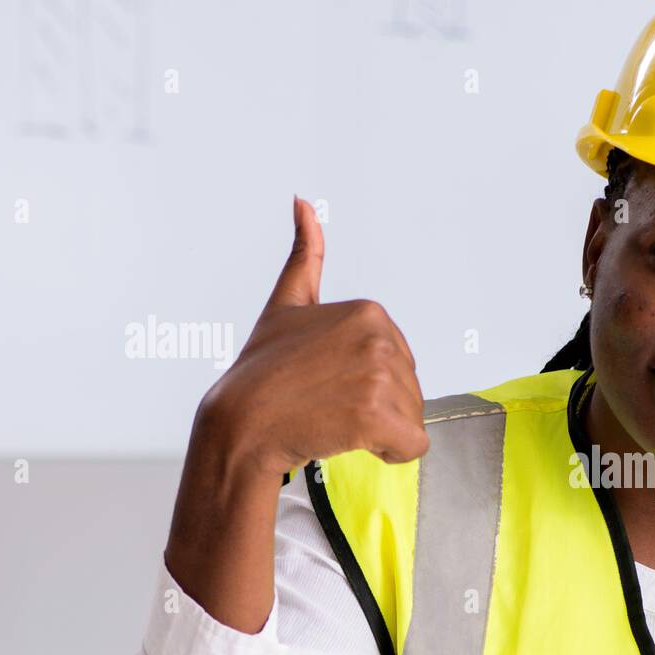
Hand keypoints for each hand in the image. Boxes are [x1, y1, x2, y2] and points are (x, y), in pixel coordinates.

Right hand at [199, 197, 429, 478]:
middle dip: (378, 408)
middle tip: (330, 405)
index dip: (368, 383)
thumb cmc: (263, 371)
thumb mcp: (287, 304)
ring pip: (412, 418)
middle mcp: (380, 338)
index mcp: (370, 312)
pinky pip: (414, 445)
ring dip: (381, 432)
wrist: (240, 423)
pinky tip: (353, 440)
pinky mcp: (378, 415)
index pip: (400, 364)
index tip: (329, 382)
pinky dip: (392, 452)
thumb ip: (305, 255)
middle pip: (411, 391)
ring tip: (336, 420)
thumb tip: (303, 202)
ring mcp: (380, 375)